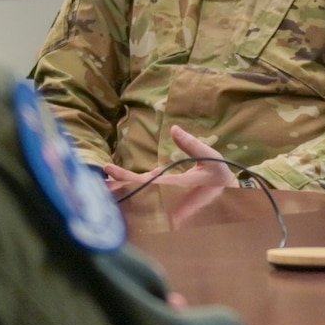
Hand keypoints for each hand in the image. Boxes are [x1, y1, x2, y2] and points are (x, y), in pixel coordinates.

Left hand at [101, 126, 238, 226]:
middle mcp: (166, 194)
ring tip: (102, 180)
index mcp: (173, 186)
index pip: (144, 182)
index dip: (125, 176)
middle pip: (135, 190)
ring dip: (121, 187)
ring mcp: (165, 196)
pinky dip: (133, 186)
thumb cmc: (219, 175)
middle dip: (116, 185)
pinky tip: (121, 181)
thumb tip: (173, 128)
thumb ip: (191, 144)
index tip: (109, 169)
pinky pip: (146, 191)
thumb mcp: (209, 157)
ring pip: (139, 193)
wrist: (227, 194)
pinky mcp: (166, 194)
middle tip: (96, 178)